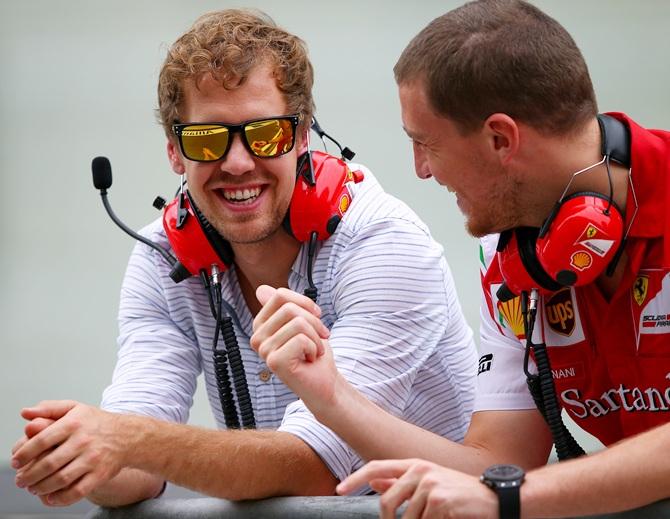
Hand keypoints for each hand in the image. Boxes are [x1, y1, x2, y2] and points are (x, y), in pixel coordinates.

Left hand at [12, 400, 129, 505]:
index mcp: (73, 423)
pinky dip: (61, 498)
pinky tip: (51, 496)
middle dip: (29, 475)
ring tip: (33, 488)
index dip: (24, 454)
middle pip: (48, 463)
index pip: (41, 440)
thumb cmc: (95, 423)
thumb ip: (48, 408)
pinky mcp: (100, 474)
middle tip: (21, 480)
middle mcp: (83, 440)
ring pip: (61, 479)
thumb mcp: (74, 408)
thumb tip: (25, 413)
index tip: (16, 461)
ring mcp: (93, 459)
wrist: (127, 436)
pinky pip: (77, 491)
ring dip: (41, 487)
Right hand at [251, 286, 338, 414]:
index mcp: (261, 325)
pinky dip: (314, 348)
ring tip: (314, 351)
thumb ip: (283, 306)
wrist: (324, 382)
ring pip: (298, 323)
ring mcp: (264, 350)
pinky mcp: (275, 361)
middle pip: (289, 308)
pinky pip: (301, 339)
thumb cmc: (313, 352)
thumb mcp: (301, 322)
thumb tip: (261, 290)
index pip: (280, 295)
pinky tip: (310, 360)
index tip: (316, 316)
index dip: (304, 303)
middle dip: (314, 322)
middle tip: (319, 338)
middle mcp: (257, 337)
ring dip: (316, 338)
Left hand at [337, 459, 497, 518]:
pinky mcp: (439, 500)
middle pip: (386, 501)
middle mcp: (420, 470)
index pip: (377, 467)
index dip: (355, 478)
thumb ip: (399, 483)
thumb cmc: (458, 493)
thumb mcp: (427, 483)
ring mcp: (430, 484)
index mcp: (414, 464)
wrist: (492, 499)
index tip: (339, 489)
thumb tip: (373, 483)